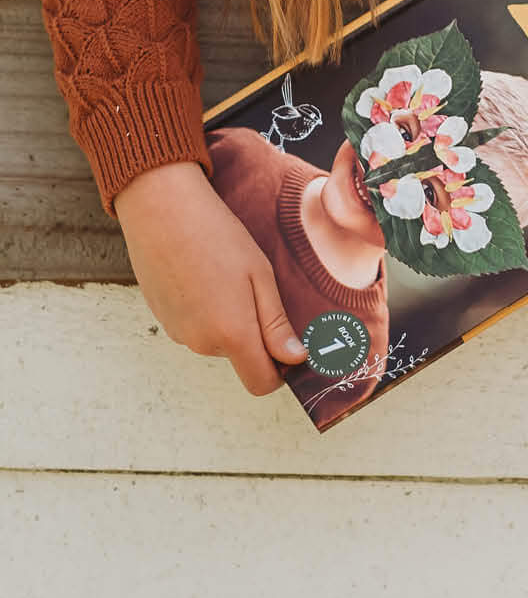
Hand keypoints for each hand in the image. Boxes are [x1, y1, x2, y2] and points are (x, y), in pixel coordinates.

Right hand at [114, 162, 306, 394]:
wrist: (162, 213)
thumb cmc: (218, 238)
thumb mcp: (260, 276)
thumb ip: (275, 324)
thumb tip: (295, 359)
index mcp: (231, 335)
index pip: (261, 383)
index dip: (280, 371)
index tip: (291, 343)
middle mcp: (202, 344)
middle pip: (242, 357)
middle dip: (257, 333)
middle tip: (258, 287)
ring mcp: (179, 333)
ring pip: (219, 340)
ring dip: (231, 318)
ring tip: (229, 274)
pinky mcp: (164, 319)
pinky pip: (198, 326)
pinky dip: (208, 309)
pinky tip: (207, 275)